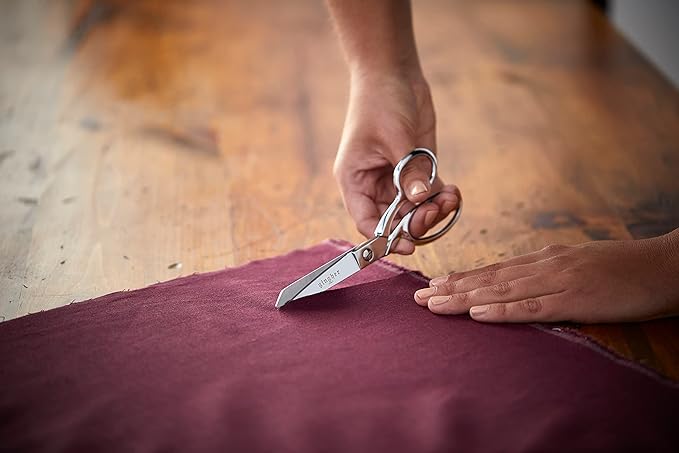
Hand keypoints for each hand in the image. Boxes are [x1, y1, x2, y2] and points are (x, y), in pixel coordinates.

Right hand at [333, 72, 460, 253]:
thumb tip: (422, 200)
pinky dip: (442, 199)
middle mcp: (374, 185)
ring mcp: (397, 179)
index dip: (385, 238)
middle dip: (417, 221)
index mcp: (355, 181)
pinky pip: (429, 195)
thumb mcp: (394, 137)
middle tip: (435, 210)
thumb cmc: (380, 102)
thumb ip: (409, 171)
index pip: (366, 221)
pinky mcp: (416, 169)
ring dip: (434, 211)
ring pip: (415, 210)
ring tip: (450, 198)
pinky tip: (454, 192)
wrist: (393, 73)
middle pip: (394, 220)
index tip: (409, 245)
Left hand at [414, 234, 678, 322]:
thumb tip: (520, 278)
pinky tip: (477, 313)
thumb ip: (548, 270)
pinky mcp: (574, 300)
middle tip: (417, 297)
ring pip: (501, 291)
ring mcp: (558, 282)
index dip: (462, 277)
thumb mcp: (578, 262)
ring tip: (433, 304)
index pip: (495, 269)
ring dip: (464, 298)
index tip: (434, 284)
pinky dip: (501, 310)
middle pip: (489, 279)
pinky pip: (531, 307)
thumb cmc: (622, 267)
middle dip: (451, 288)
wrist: (664, 265)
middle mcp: (544, 266)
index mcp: (545, 258)